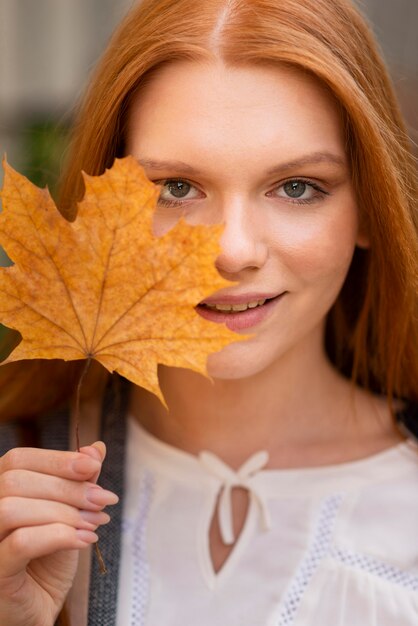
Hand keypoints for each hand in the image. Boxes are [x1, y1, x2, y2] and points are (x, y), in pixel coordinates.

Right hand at [0, 442, 117, 625]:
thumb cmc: (48, 560)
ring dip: (64, 512)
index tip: (93, 466)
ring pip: (12, 508)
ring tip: (95, 523)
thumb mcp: (69, 514)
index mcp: (0, 492)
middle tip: (103, 500)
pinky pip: (21, 542)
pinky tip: (85, 540)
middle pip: (16, 480)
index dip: (56, 458)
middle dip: (68, 487)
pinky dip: (59, 535)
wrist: (40, 609)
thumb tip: (96, 448)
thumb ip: (79, 481)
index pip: (18, 459)